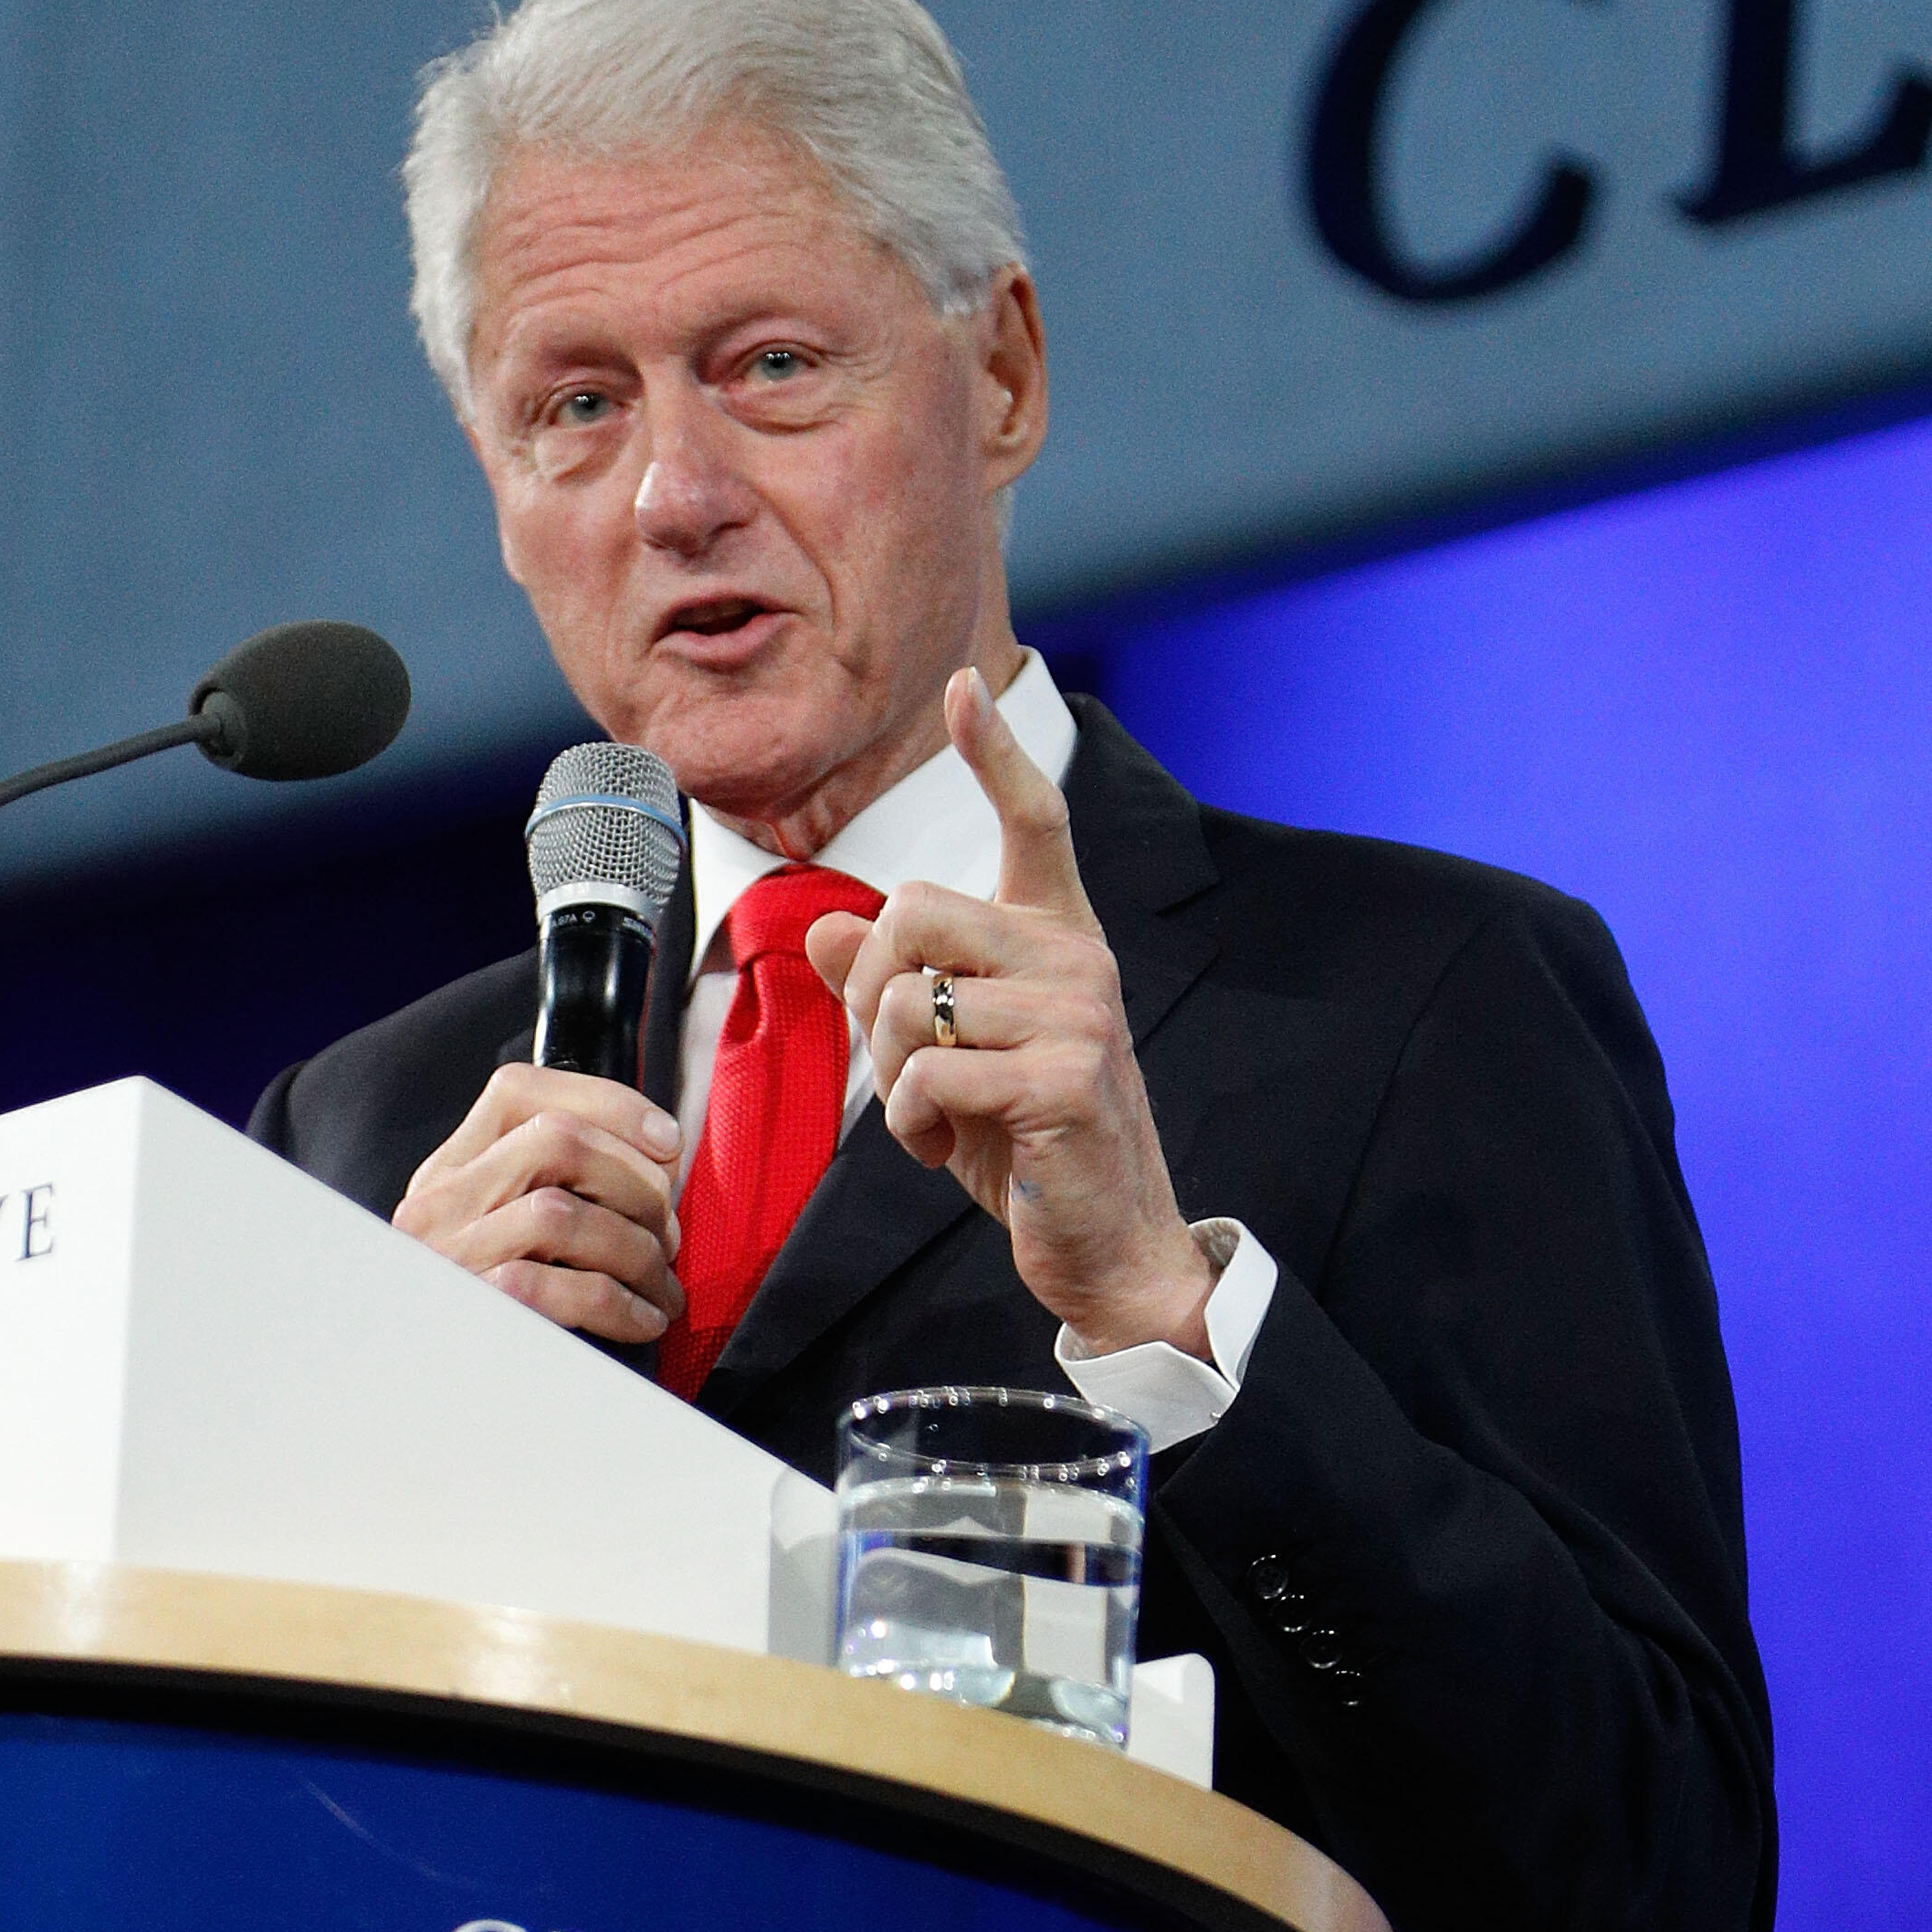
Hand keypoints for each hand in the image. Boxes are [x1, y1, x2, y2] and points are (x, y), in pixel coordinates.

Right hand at [394, 1064, 686, 1342]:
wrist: (437, 1411)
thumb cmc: (502, 1319)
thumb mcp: (513, 1234)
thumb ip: (557, 1185)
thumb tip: (659, 1152)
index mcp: (449, 1173)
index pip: (517, 1091)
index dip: (607, 1103)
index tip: (668, 1143)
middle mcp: (437, 1205)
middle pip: (554, 1140)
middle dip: (637, 1183)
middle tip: (668, 1236)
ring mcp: (448, 1259)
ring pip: (561, 1211)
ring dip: (636, 1248)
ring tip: (661, 1286)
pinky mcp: (474, 1316)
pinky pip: (562, 1289)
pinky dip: (621, 1303)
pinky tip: (643, 1322)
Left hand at [803, 668, 1218, 1358]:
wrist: (1105, 1243)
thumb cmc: (1026, 1142)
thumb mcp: (950, 1053)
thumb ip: (896, 985)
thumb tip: (825, 925)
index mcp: (1056, 937)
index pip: (1033, 821)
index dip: (995, 754)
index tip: (965, 688)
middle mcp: (1077, 958)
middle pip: (914, 908)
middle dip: (869, 985)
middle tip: (894, 1051)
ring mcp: (1079, 1015)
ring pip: (909, 1000)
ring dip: (892, 1075)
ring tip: (936, 1116)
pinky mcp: (1065, 1081)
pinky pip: (927, 1074)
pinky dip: (911, 1124)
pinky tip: (949, 1150)